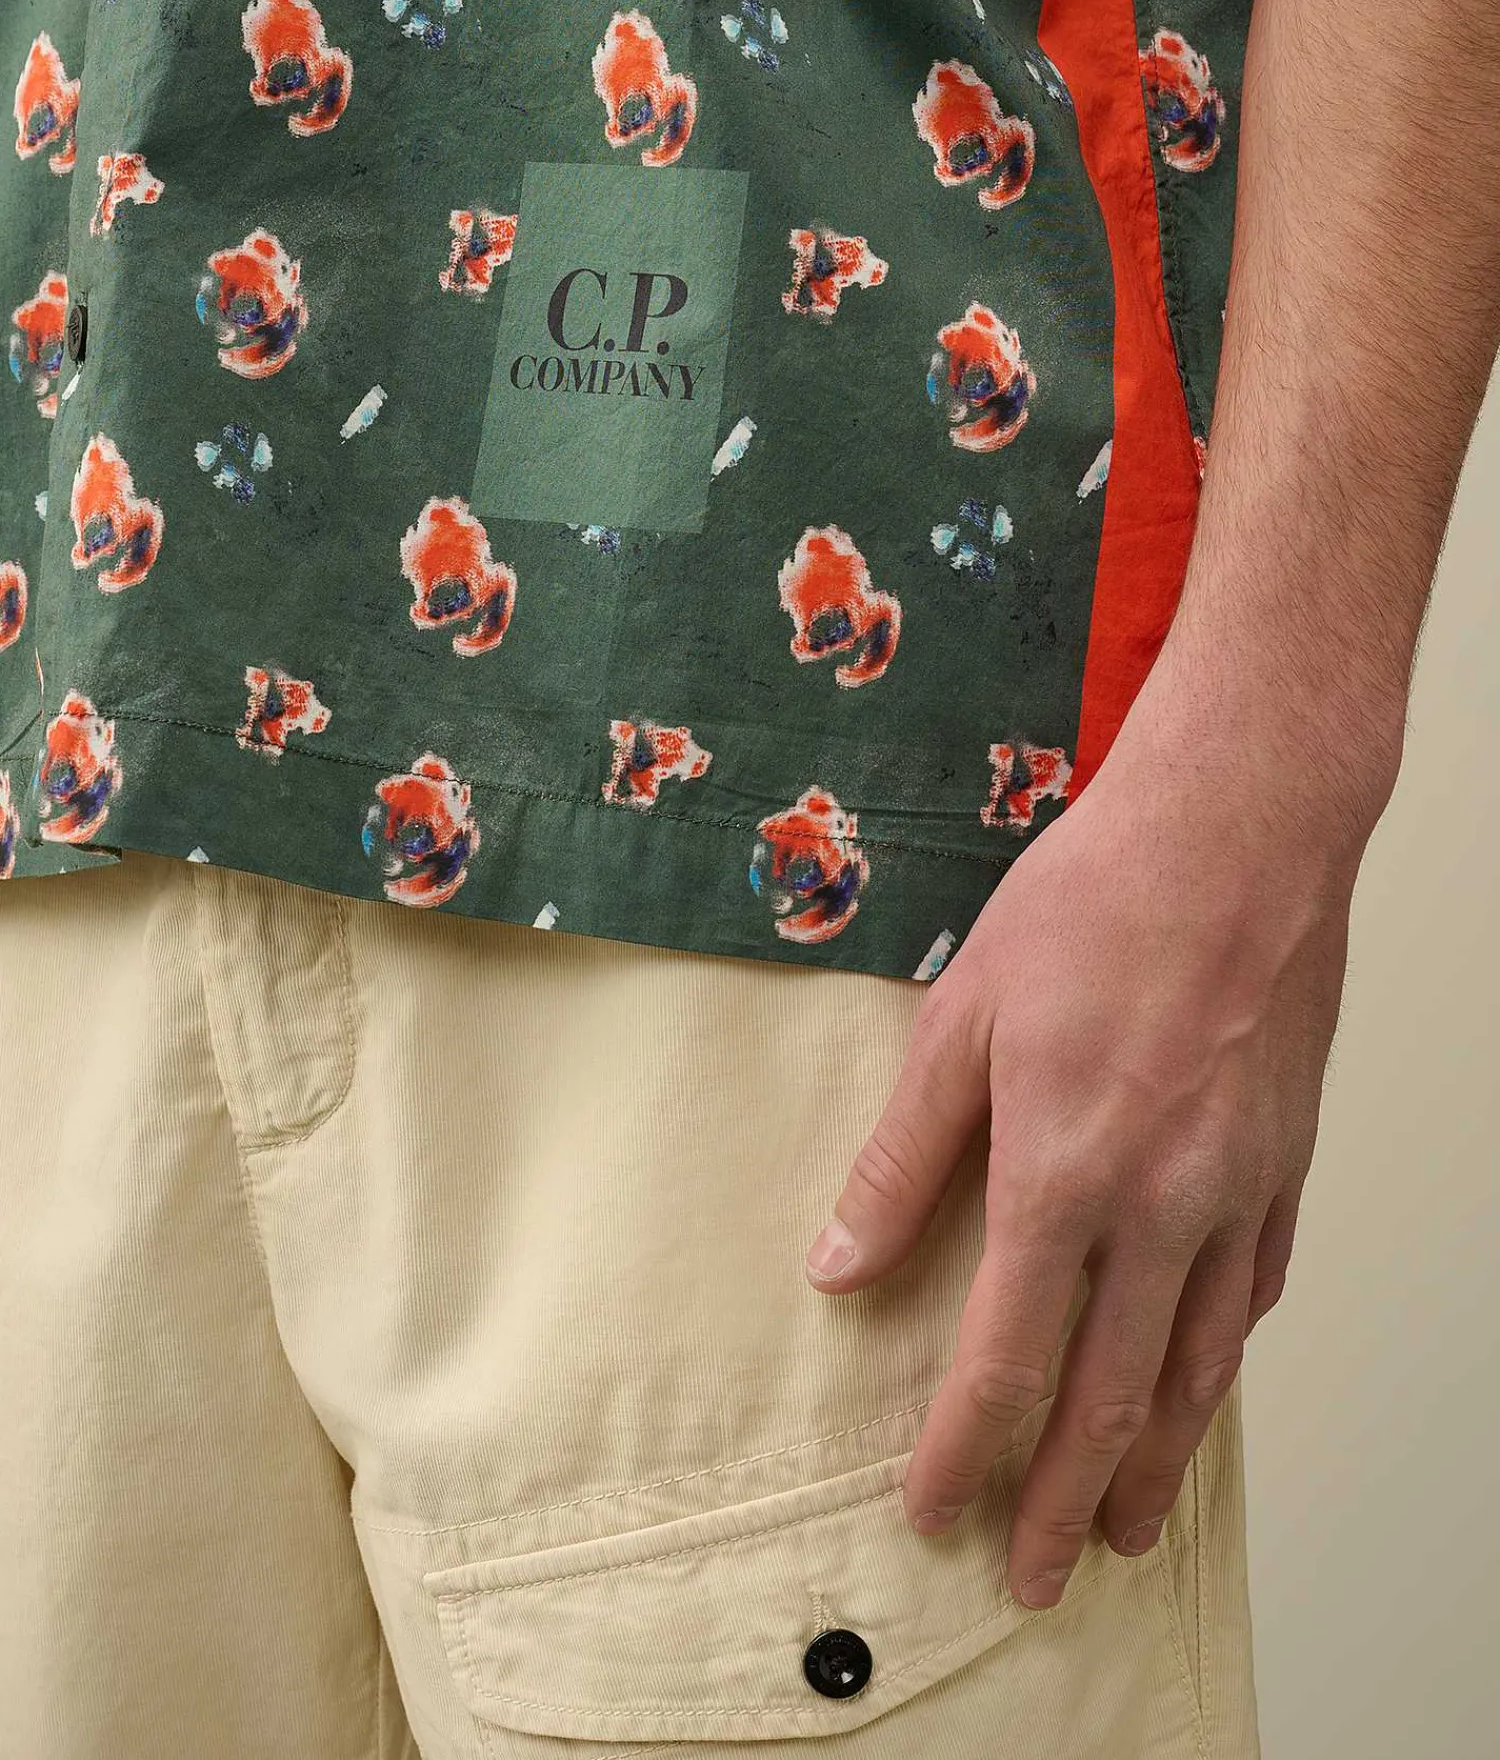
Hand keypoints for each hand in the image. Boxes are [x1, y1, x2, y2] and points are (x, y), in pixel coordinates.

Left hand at [803, 717, 1365, 1610]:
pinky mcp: (1284, 1164)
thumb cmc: (1095, 908)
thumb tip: (838, 1261)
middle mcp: (1162, 1209)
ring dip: (1157, 1464)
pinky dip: (1220, 1360)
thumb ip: (903, 1157)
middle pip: (1111, 1398)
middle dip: (1066, 1502)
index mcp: (1065, 1176)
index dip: (966, 1450)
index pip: (1007, 1360)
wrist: (1239, 833)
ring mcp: (1238, 1193)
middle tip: (1037, 1577)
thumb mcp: (963, 1020)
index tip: (932, 1512)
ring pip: (1197, 1369)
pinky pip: (1255, 1293)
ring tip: (1129, 1529)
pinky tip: (1199, 1386)